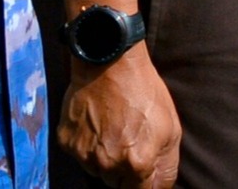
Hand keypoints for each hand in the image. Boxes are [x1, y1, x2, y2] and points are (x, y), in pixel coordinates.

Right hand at [58, 46, 180, 188]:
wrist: (109, 61)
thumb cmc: (144, 91)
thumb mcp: (170, 127)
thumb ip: (166, 166)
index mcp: (137, 164)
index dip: (143, 184)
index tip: (143, 171)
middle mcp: (108, 165)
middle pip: (116, 185)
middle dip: (124, 172)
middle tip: (128, 141)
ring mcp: (84, 155)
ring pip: (97, 171)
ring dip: (104, 158)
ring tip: (112, 128)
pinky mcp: (67, 142)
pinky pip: (80, 155)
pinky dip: (87, 145)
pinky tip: (96, 122)